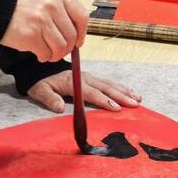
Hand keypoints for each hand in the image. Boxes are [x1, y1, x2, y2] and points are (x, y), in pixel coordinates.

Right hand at [0, 0, 86, 62]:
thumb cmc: (22, 5)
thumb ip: (62, 10)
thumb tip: (77, 34)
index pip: (82, 16)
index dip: (82, 33)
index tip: (78, 41)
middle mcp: (52, 5)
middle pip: (72, 35)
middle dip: (67, 48)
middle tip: (59, 50)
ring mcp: (41, 20)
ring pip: (61, 47)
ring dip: (56, 55)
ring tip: (49, 54)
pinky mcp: (31, 35)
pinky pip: (46, 53)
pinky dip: (44, 57)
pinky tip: (39, 53)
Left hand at [27, 70, 141, 113]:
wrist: (41, 69)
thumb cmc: (42, 82)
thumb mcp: (40, 90)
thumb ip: (49, 98)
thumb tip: (58, 108)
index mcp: (73, 81)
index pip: (91, 92)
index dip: (103, 100)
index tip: (116, 108)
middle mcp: (85, 77)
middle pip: (105, 88)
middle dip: (121, 96)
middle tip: (134, 104)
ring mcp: (90, 77)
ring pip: (110, 84)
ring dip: (124, 91)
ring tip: (137, 99)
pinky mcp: (92, 79)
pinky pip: (109, 83)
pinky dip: (121, 87)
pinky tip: (131, 92)